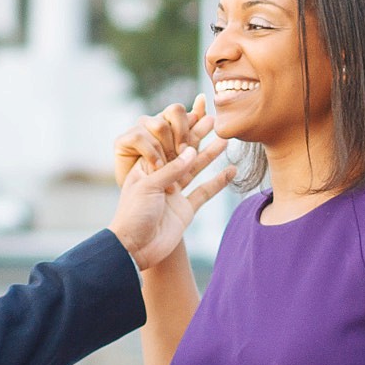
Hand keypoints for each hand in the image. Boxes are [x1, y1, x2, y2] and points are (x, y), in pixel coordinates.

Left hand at [107, 95, 234, 269]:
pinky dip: (218, 182)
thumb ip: (171, 169)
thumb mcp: (149, 186)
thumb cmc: (132, 215)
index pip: (165, 144)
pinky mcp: (186, 210)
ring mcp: (175, 194)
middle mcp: (162, 178)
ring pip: (196, 170)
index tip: (194, 114)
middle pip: (182, 153)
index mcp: (147, 168)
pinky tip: (231, 171)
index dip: (179, 130)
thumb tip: (191, 151)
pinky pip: (204, 192)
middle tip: (214, 120)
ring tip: (225, 140)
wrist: (134, 249)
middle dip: (197, 136)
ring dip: (210, 155)